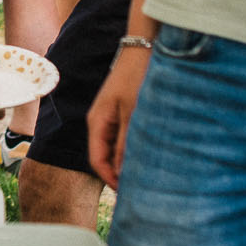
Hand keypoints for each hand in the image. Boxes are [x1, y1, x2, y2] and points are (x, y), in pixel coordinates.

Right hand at [86, 46, 148, 186]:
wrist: (143, 49)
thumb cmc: (136, 78)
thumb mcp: (133, 113)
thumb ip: (126, 143)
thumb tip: (122, 172)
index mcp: (97, 122)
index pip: (97, 160)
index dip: (111, 180)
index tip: (129, 195)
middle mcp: (100, 122)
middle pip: (105, 157)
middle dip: (119, 174)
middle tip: (140, 190)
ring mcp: (111, 117)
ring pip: (115, 148)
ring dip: (127, 161)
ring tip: (147, 175)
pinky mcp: (122, 113)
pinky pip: (123, 138)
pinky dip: (132, 149)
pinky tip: (148, 154)